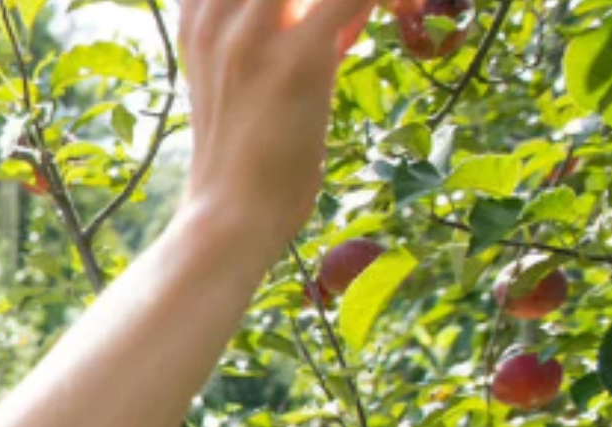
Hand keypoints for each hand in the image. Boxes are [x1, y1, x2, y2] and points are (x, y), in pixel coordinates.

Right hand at [175, 0, 376, 251]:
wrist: (229, 219)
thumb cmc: (247, 155)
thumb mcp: (246, 77)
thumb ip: (289, 31)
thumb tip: (346, 8)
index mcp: (201, 15)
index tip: (342, 6)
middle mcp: (220, 13)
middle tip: (360, 5)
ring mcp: (256, 33)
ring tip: (400, 4)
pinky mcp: (299, 60)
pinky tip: (410, 7)